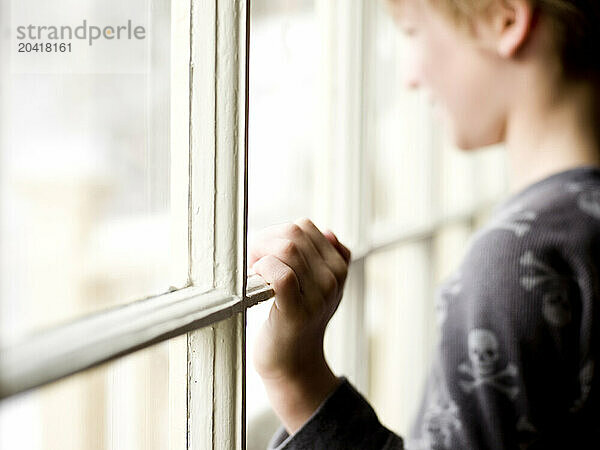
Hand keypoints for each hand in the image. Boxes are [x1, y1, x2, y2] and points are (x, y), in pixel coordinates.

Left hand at [249, 218, 350, 431]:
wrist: (294, 365)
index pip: (305, 226)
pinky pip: (281, 274)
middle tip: (255, 261)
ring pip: (287, 249)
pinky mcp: (297, 311)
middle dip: (266, 241)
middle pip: (294, 233)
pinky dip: (263, 270)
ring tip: (256, 272)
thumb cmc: (299, 321)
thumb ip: (327, 259)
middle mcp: (334, 279)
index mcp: (339, 268)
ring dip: (261, 255)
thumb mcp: (321, 287)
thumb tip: (327, 232)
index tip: (266, 253)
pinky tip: (257, 281)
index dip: (278, 233)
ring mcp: (318, 296)